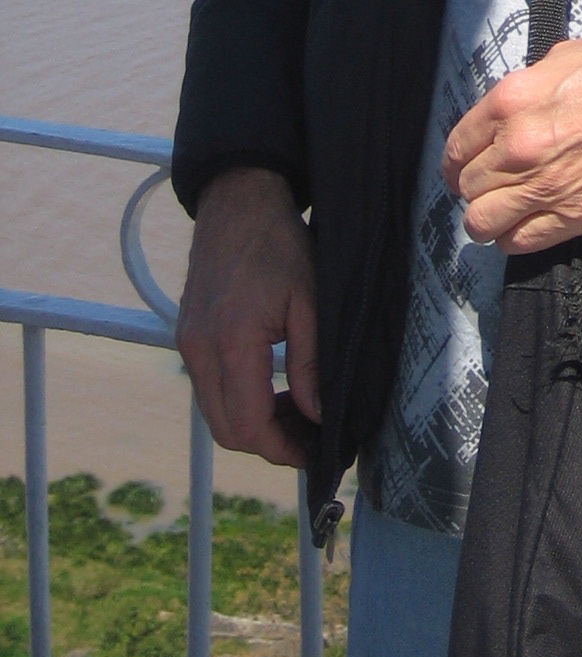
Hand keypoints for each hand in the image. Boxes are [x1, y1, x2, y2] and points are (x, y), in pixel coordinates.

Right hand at [176, 167, 319, 468]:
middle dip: (268, 444)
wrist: (238, 203)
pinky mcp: (187, 336)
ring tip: (298, 415)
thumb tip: (318, 416)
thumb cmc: (281, 244)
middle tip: (311, 438)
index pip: (248, 425)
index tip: (314, 453)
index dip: (281, 448)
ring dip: (253, 423)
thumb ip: (312, 364)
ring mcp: (187, 344)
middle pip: (226, 429)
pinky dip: (238, 400)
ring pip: (215, 412)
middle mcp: (199, 349)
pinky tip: (273, 390)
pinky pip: (209, 387)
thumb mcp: (311, 301)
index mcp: (230, 342)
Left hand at [443, 2, 581, 254]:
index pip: (457, 146)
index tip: (465, 168)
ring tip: (505, 212)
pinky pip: (519, 243)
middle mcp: (520, 145)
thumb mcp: (565, 57)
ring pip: (481, 222)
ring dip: (489, 219)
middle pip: (467, 186)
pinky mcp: (577, 214)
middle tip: (493, 187)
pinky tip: (527, 226)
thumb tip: (510, 114)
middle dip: (475, 188)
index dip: (458, 162)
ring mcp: (547, 184)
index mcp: (512, 100)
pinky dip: (514, 239)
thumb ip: (526, 91)